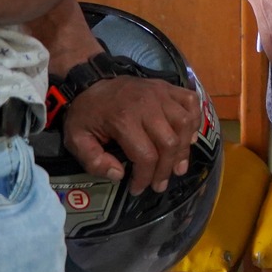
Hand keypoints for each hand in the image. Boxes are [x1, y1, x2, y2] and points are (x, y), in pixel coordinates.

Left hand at [63, 73, 202, 192]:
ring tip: (178, 166)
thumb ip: (94, 161)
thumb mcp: (76, 140)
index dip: (145, 178)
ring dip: (184, 149)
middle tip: (160, 184)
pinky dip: (194, 120)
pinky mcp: (167, 87)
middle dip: (166, 169)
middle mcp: (147, 105)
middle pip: (169, 143)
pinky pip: (191, 102)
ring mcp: (160, 93)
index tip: (138, 189)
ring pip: (184, 124)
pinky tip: (188, 137)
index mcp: (123, 119)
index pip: (145, 155)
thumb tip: (119, 174)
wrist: (91, 82)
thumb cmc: (86, 114)